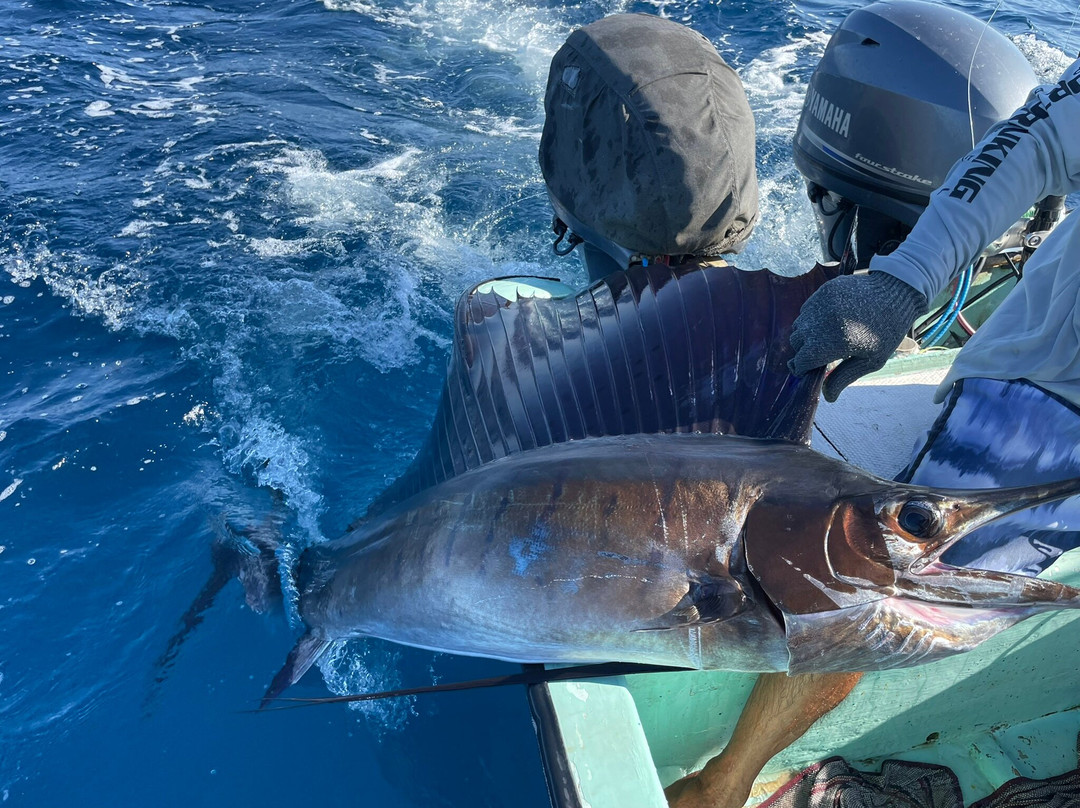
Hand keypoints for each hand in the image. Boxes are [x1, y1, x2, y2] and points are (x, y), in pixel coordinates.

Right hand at [788, 271, 926, 401]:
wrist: (896, 292)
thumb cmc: (887, 331)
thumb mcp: (871, 360)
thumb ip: (844, 377)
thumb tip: (828, 397)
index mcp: (829, 344)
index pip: (800, 361)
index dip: (803, 368)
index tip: (812, 369)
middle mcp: (818, 323)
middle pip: (796, 343)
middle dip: (804, 350)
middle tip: (823, 352)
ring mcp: (819, 305)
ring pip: (798, 325)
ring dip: (806, 334)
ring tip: (826, 335)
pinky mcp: (822, 292)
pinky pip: (806, 309)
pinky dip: (812, 318)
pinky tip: (830, 319)